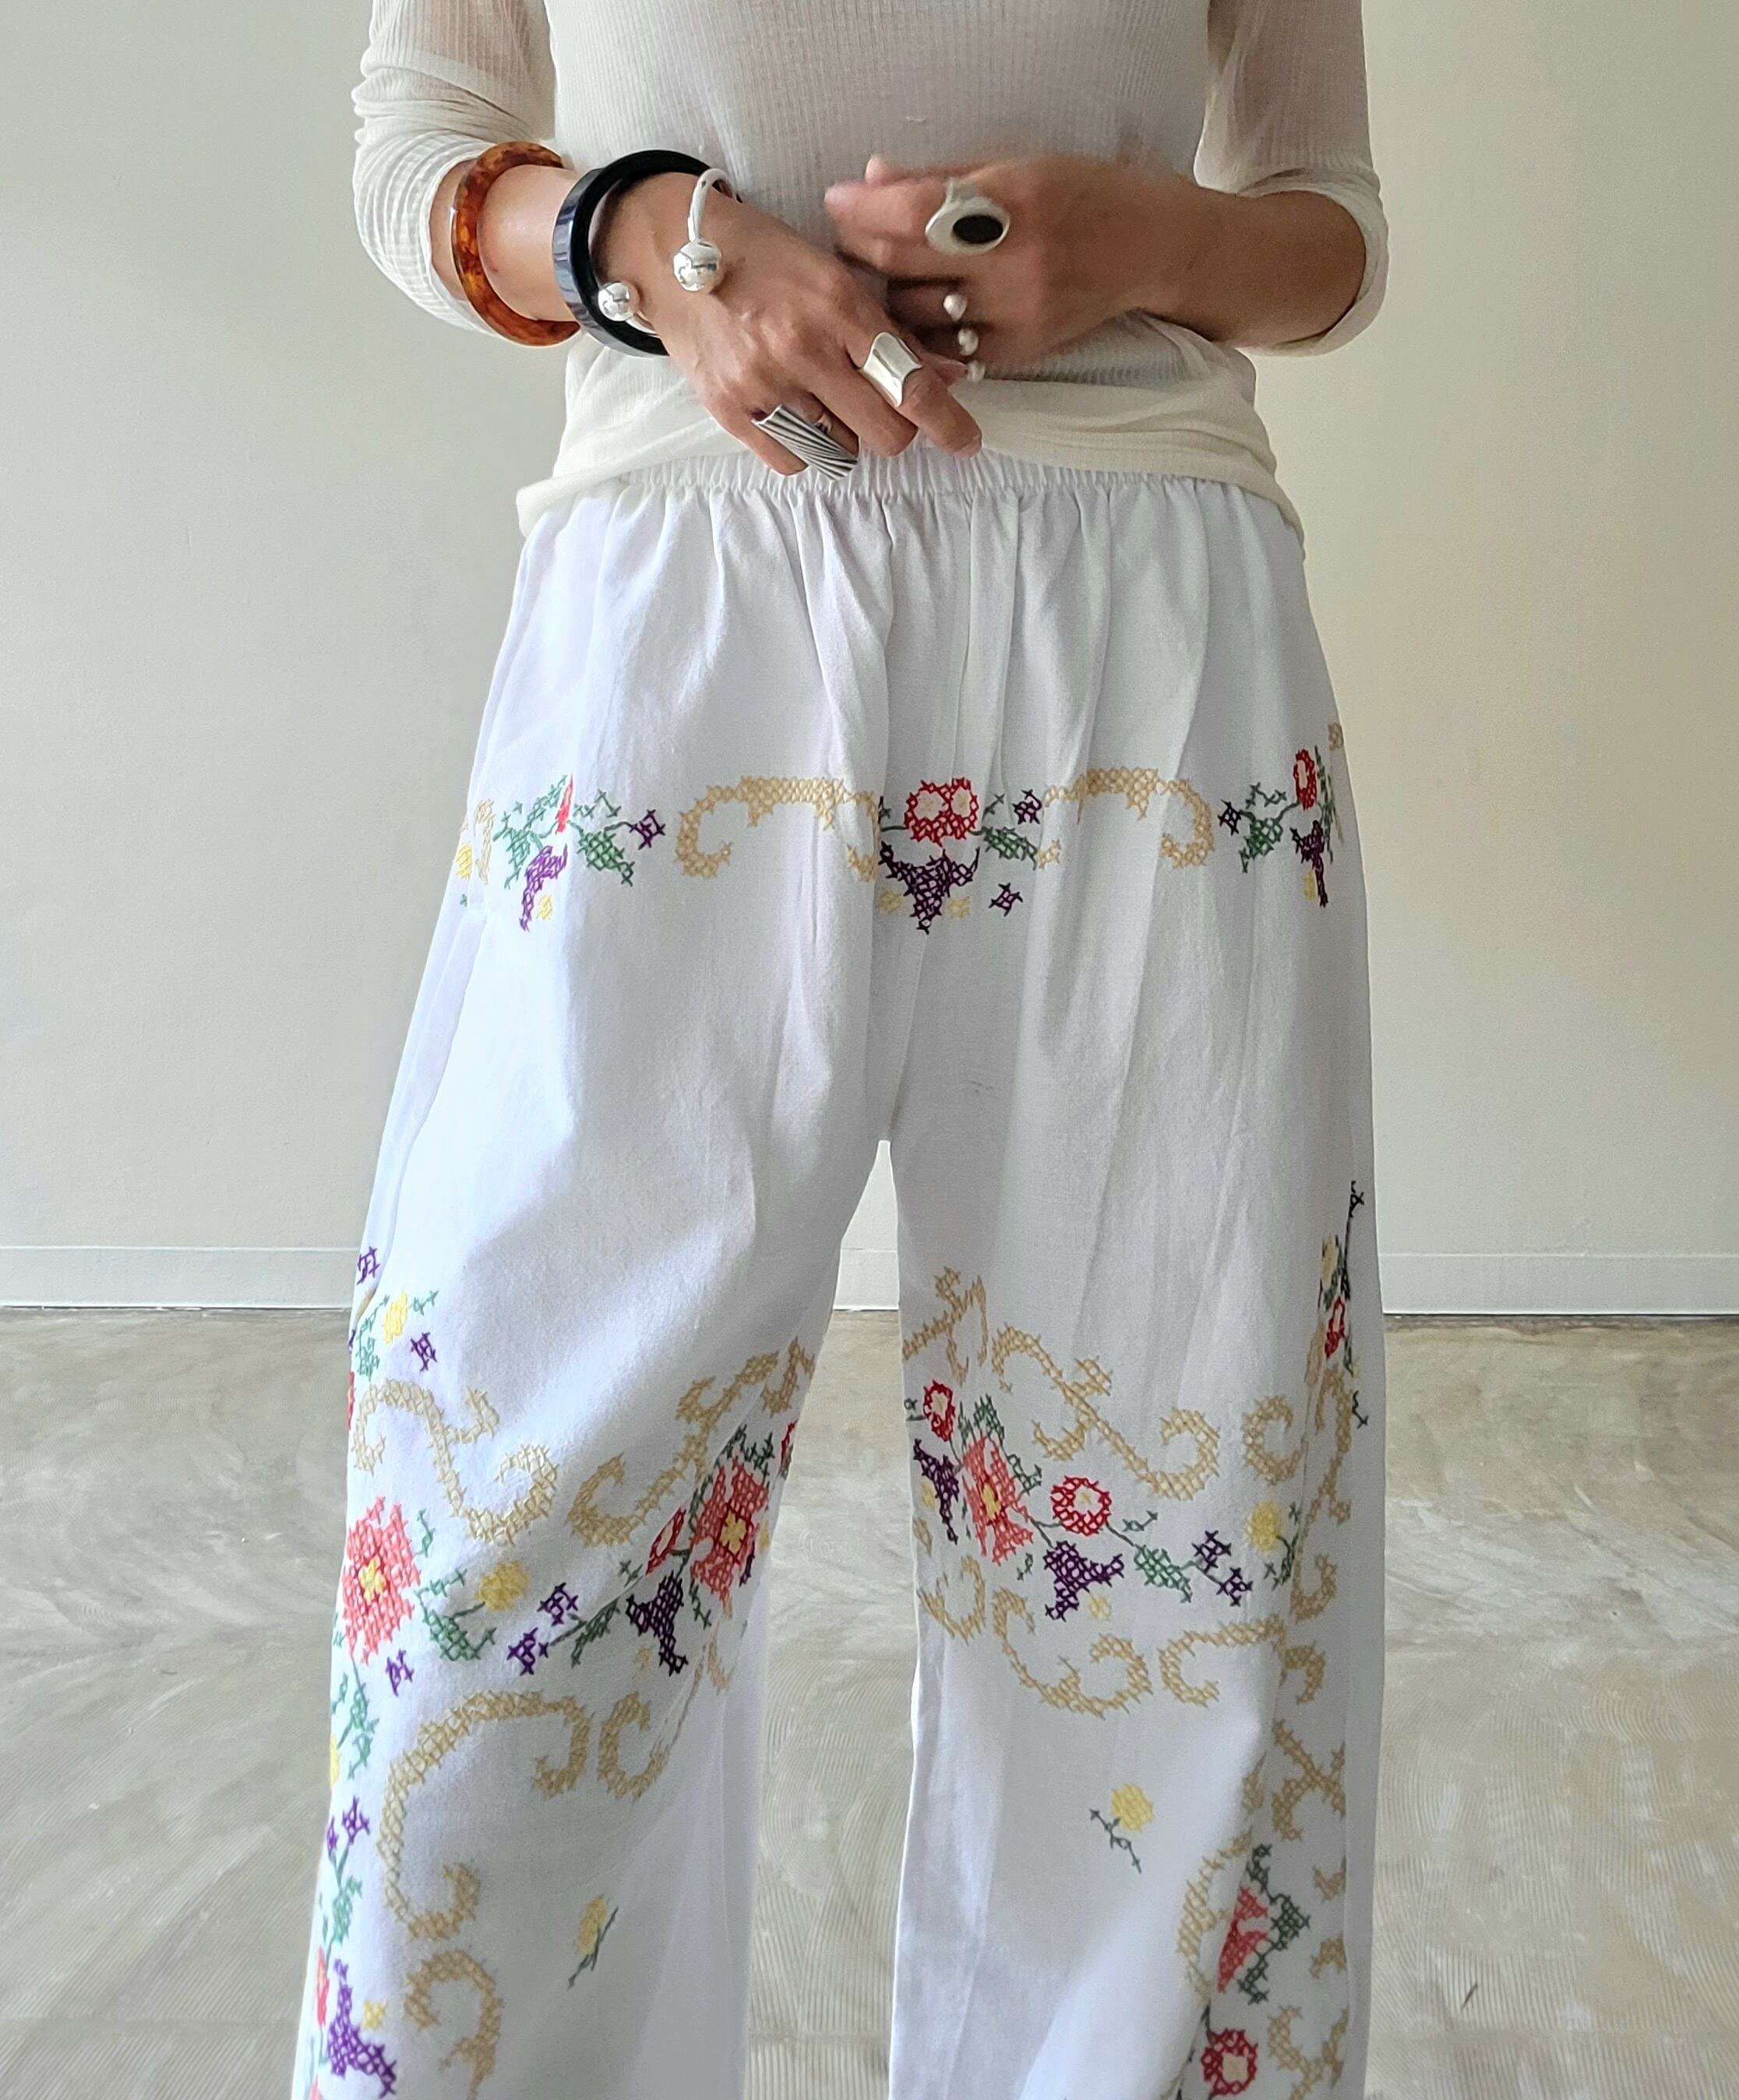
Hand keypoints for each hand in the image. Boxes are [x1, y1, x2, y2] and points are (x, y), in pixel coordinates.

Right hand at [599, 174, 980, 474]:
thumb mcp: (835, 275)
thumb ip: (890, 328)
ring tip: (820, 393)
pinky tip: (792, 410)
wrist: (673, 253)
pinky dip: (804, 446)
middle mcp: (803, 348)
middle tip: (879, 408)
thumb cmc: (765, 258)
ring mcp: (764, 383)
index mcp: (838, 304)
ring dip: (844, 432)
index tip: (966, 442)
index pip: (908, 382)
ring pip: (840, 450)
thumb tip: (947, 376)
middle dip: (894, 429)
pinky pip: (794, 461)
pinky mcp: (731, 411)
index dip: (945, 421)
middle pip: (882, 433)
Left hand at [825, 155, 1212, 372]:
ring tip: (887, 277)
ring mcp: (1014, 315)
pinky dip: (923, 334)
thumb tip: (872, 178)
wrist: (1148, 250)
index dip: (860, 210)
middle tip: (848, 241)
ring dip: (889, 299)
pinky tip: (921, 315)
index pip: (909, 213)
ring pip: (916, 317)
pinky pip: (946, 350)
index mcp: (1010, 203)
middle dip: (862, 252)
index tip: (836, 202)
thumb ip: (941, 179)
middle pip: (902, 267)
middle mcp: (1012, 263)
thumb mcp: (1016, 167)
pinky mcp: (1018, 353)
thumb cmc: (1082, 195)